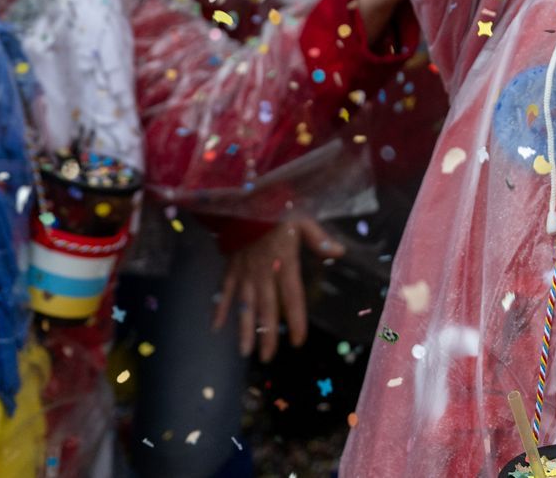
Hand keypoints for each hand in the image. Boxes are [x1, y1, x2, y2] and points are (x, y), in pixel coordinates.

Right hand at [214, 216, 346, 360]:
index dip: (296, 320)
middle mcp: (263, 273)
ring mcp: (244, 272)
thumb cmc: (276, 208)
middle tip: (268, 358)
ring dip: (244, 329)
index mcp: (283, 263)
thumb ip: (319, 238)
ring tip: (245, 352)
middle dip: (267, 334)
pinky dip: (219, 309)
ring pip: (244, 305)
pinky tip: (216, 328)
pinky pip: (223, 291)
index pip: (292, 297)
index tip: (298, 340)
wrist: (244, 198)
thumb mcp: (302, 220)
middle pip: (266, 309)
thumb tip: (339, 253)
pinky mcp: (230, 267)